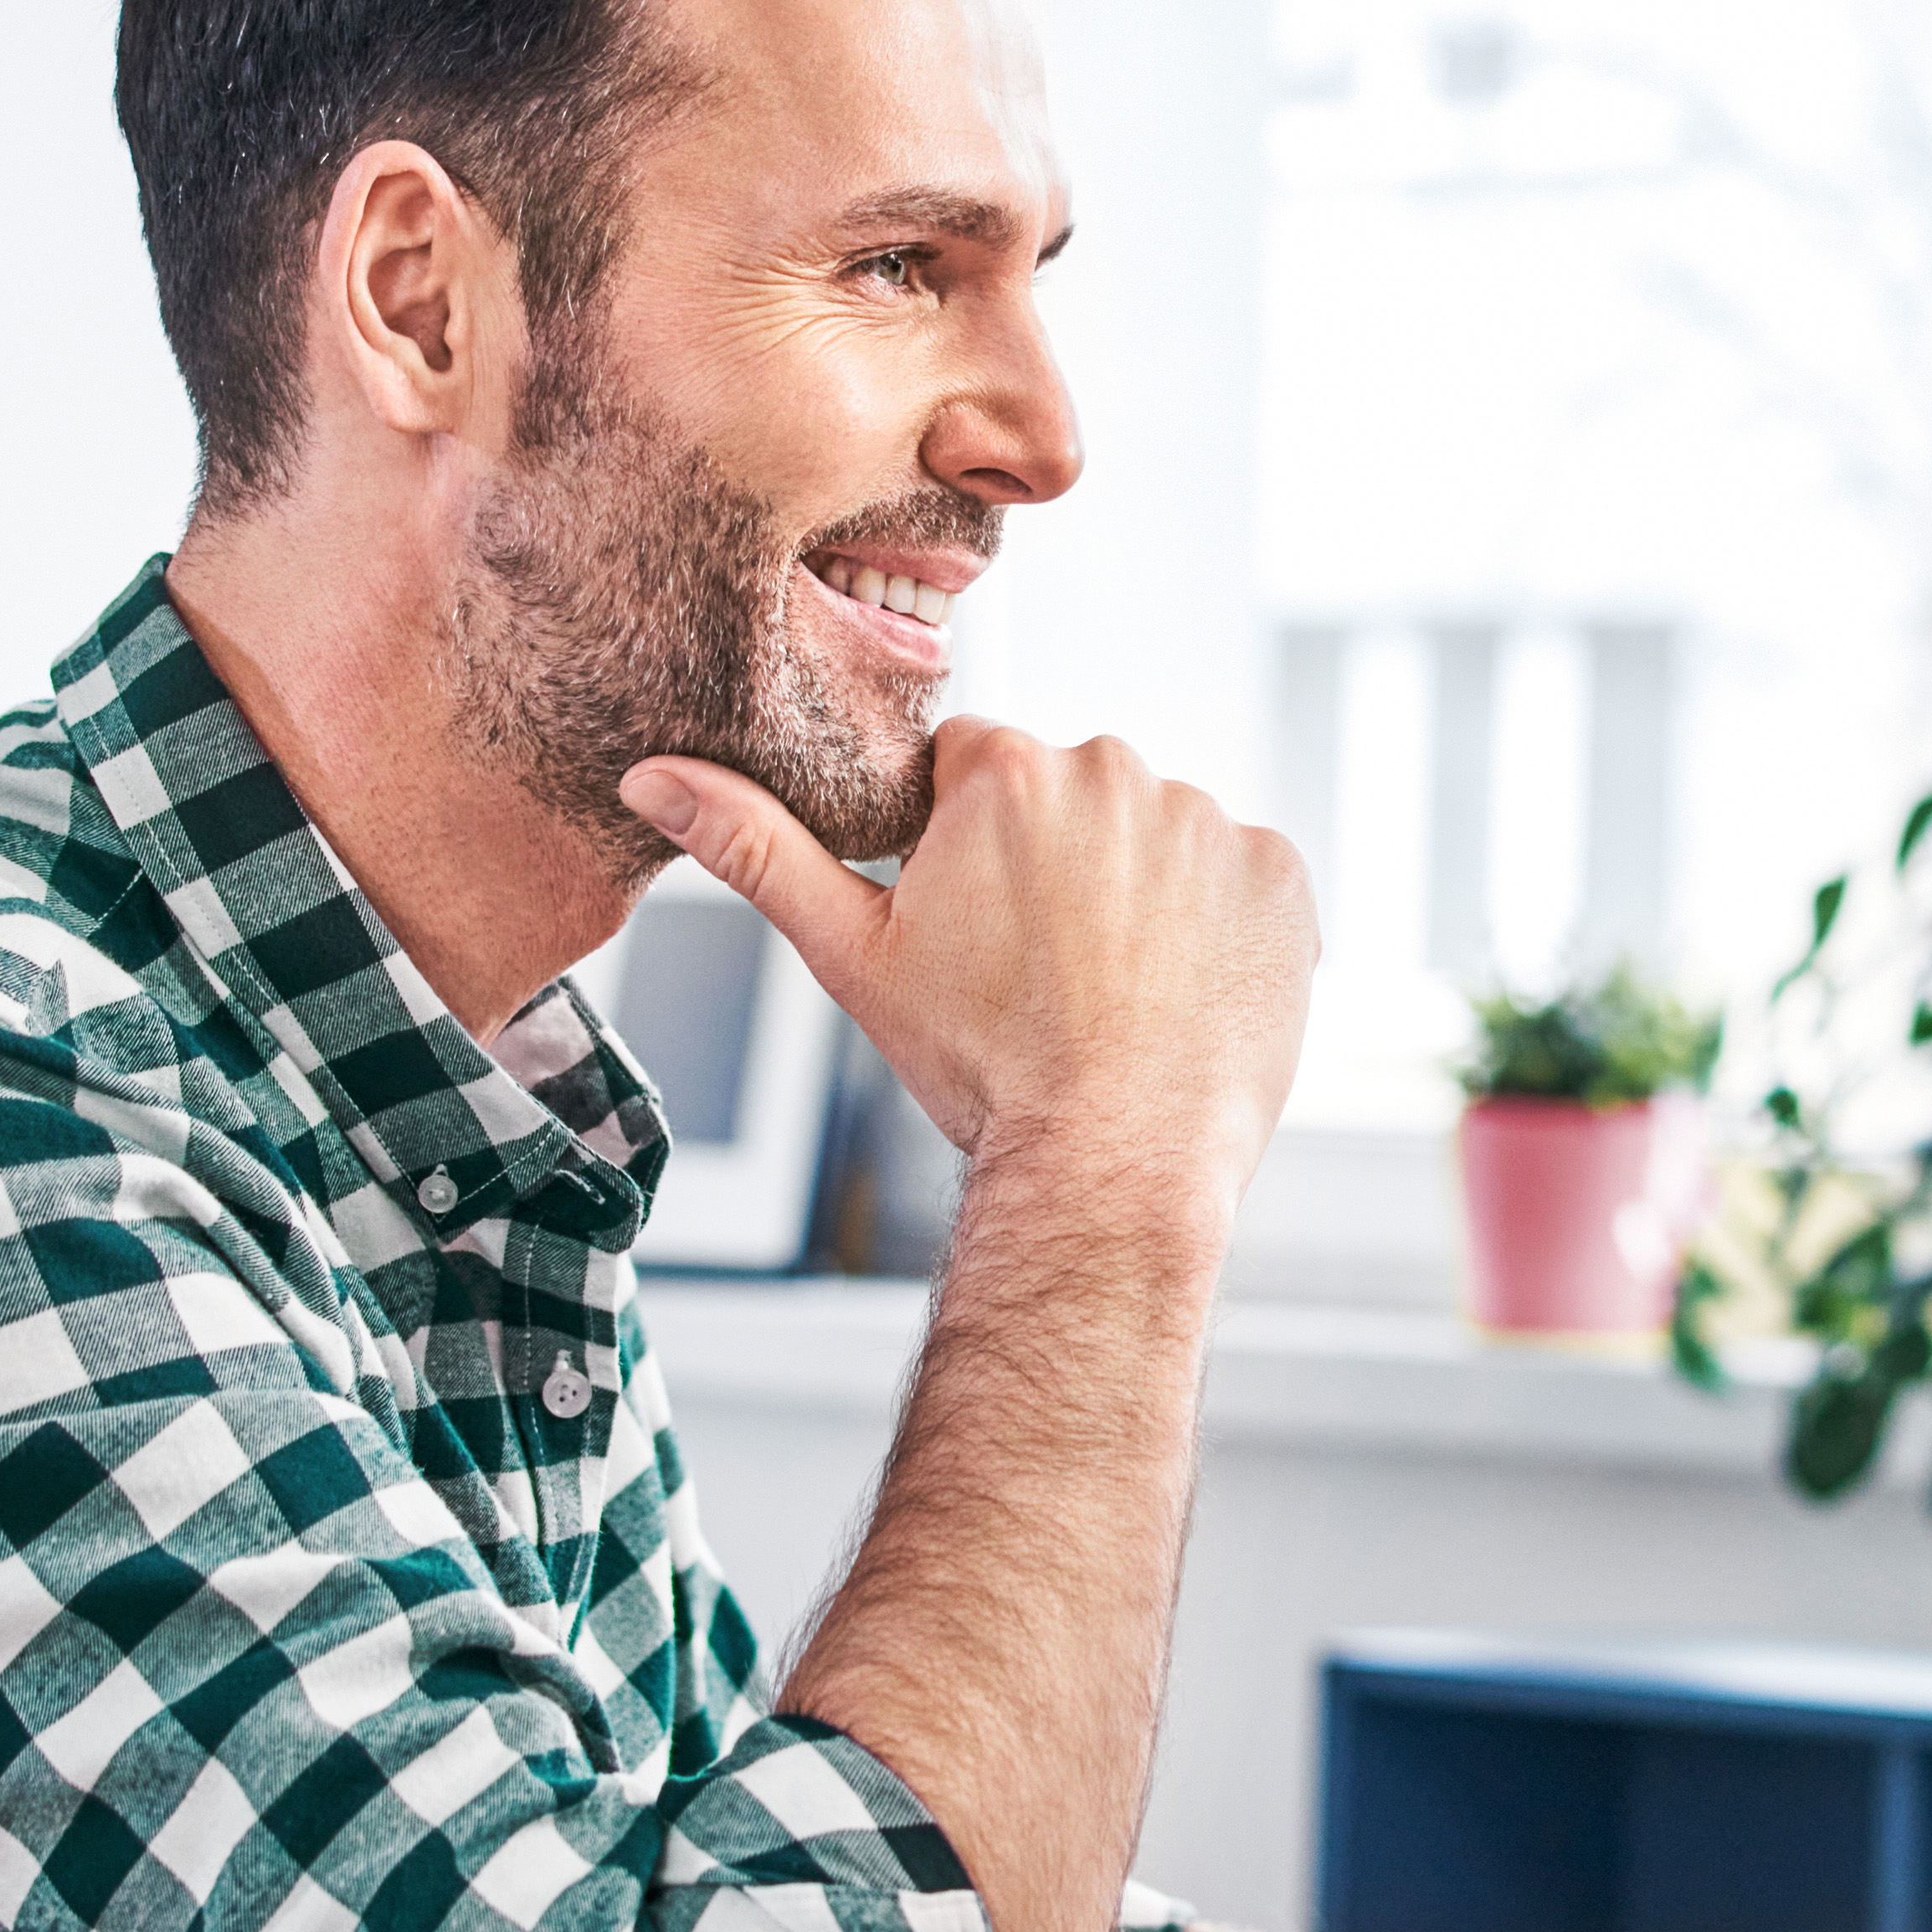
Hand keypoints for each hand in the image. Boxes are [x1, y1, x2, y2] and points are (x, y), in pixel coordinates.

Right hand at [627, 723, 1314, 1218]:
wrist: (1111, 1164)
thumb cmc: (980, 1068)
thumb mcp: (852, 956)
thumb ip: (754, 849)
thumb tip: (651, 773)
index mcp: (1006, 767)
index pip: (975, 771)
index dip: (968, 851)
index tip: (979, 930)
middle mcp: (1115, 767)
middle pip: (1070, 797)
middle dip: (1056, 866)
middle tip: (1042, 974)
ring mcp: (1208, 820)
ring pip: (1155, 838)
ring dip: (1138, 896)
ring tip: (1114, 992)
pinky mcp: (1280, 875)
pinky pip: (1239, 880)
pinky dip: (1216, 929)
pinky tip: (1181, 995)